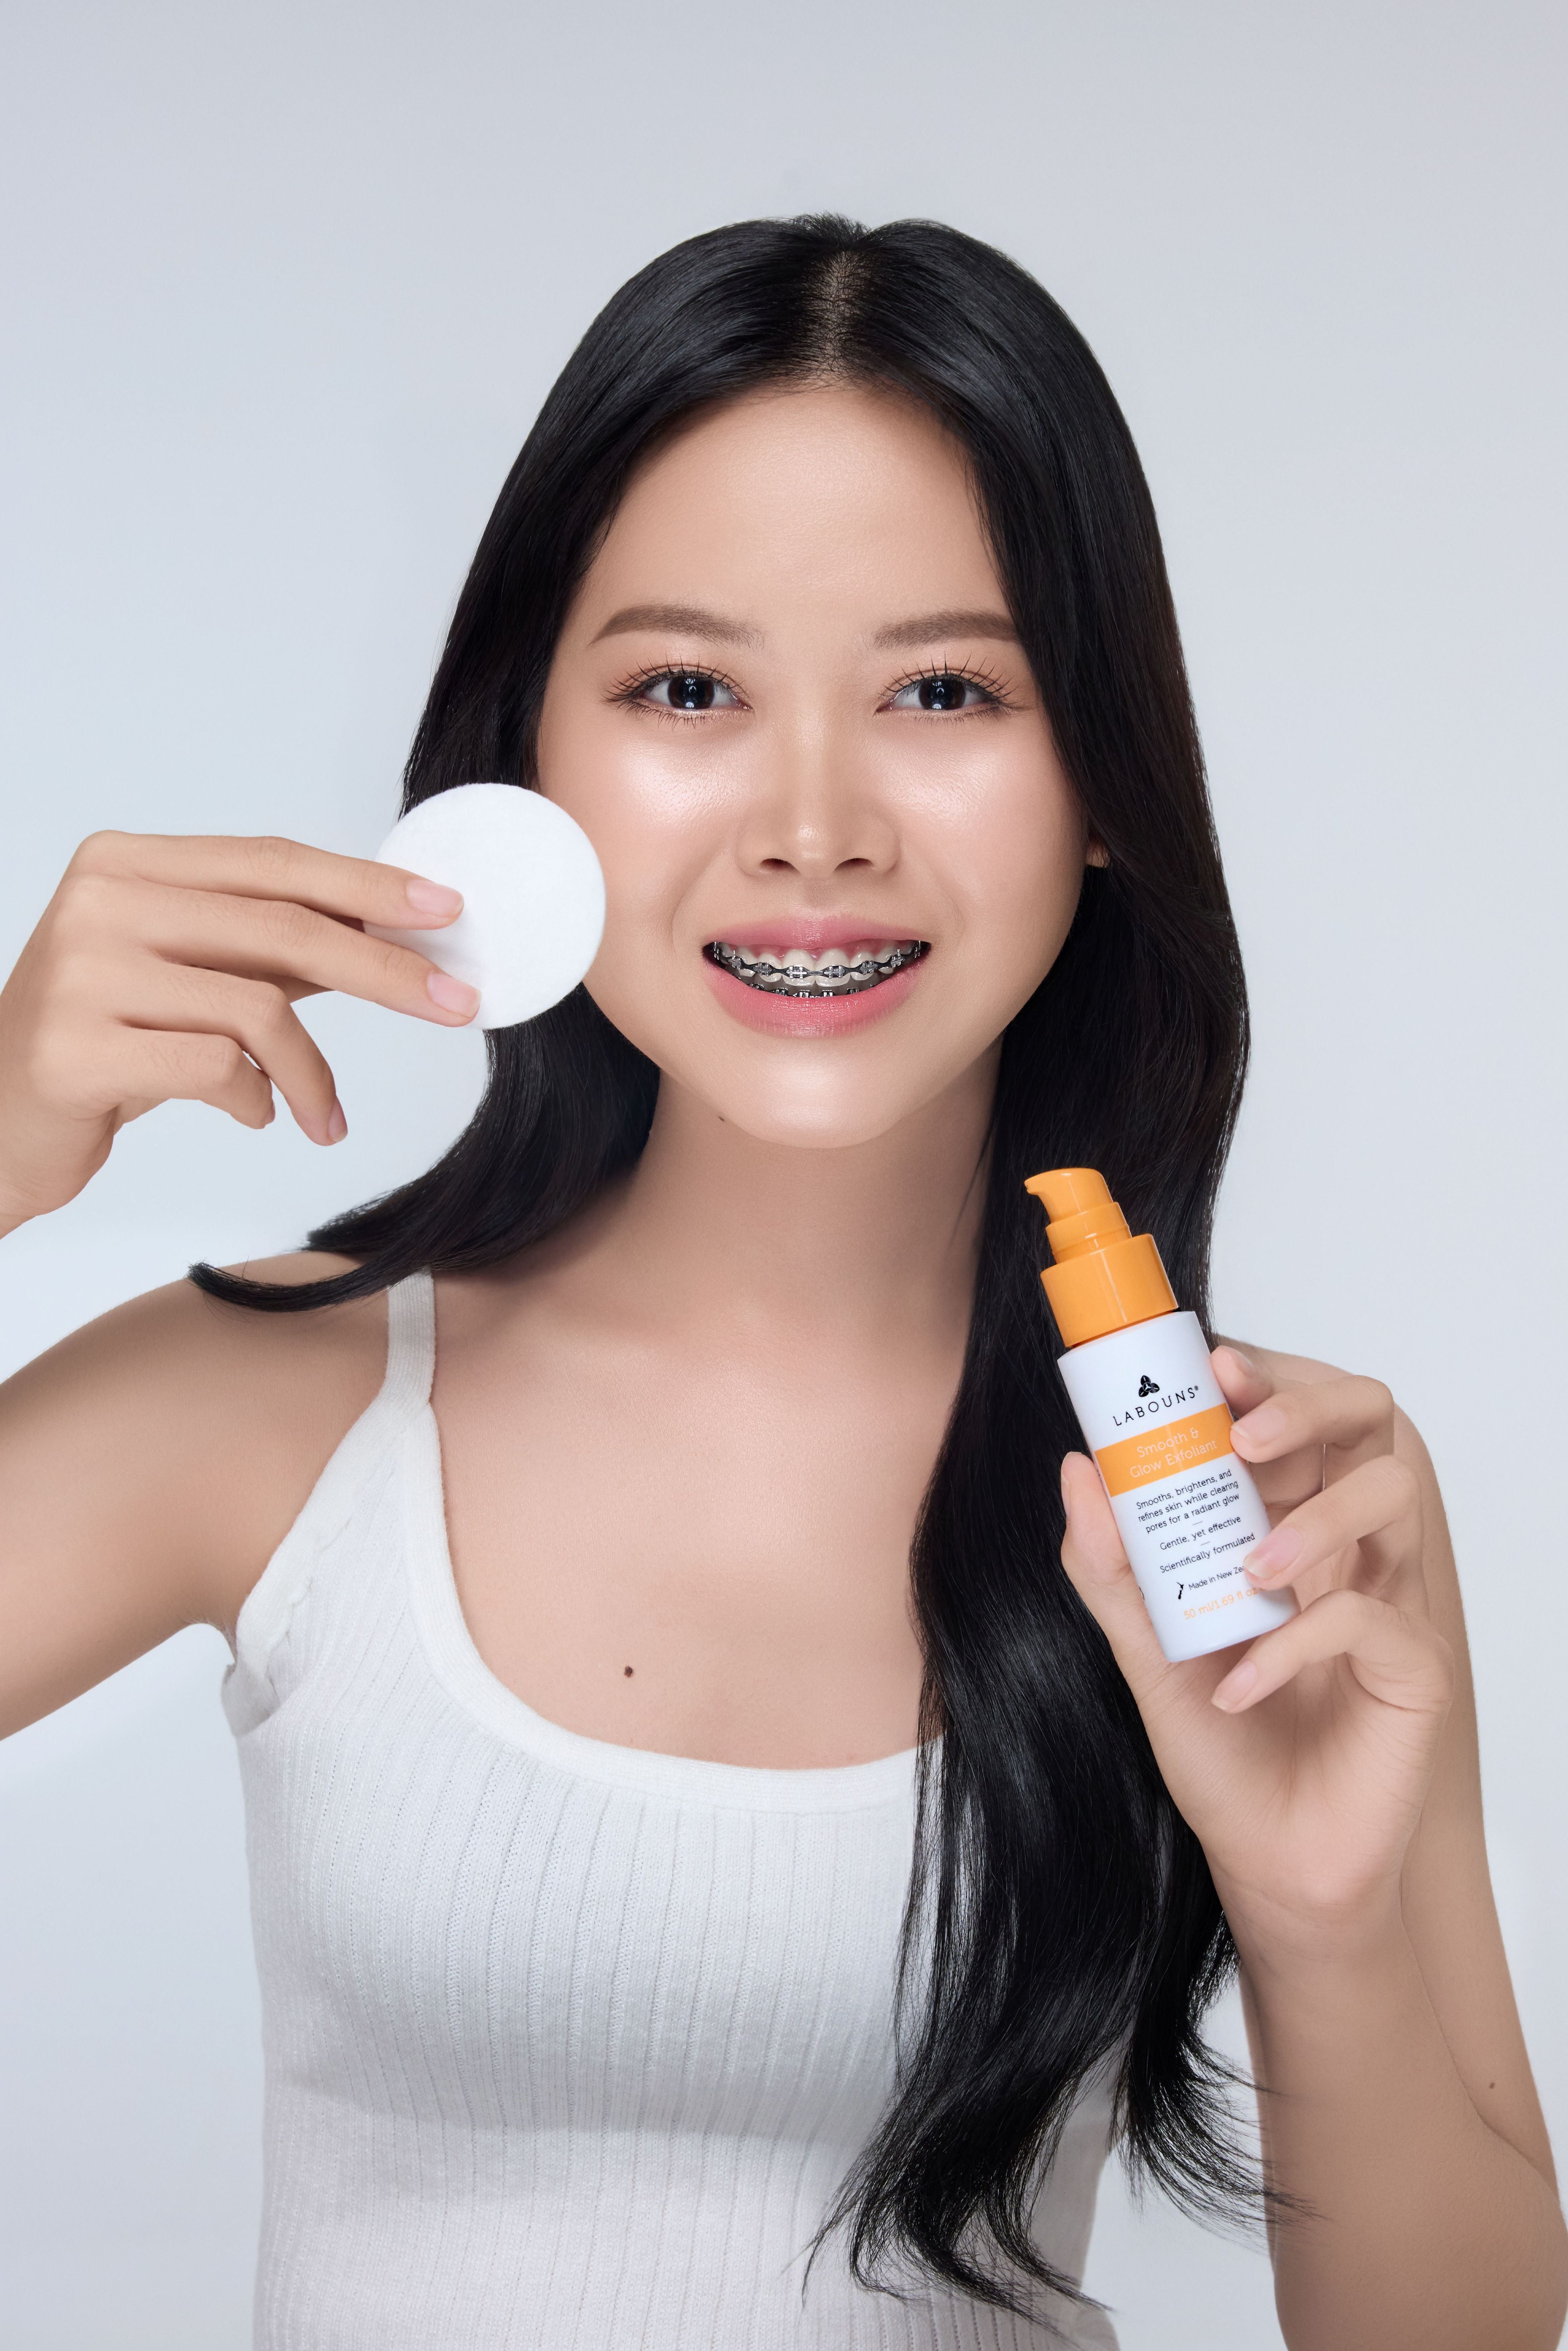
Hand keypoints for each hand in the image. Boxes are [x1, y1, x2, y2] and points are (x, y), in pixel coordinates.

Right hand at [0, 829, 474, 1232]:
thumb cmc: (107, 1044)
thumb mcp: (189, 977)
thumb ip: (269, 946)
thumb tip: (389, 928)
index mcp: (125, 864)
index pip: (272, 864)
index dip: (366, 887)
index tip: (446, 910)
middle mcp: (99, 902)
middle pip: (281, 927)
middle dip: (384, 969)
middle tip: (455, 1003)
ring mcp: (81, 973)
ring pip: (256, 1007)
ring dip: (314, 1073)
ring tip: (323, 1116)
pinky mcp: (77, 1049)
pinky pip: (216, 1068)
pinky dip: (257, 1099)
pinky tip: (256, 1117)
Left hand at [1059, 1348, 1453, 1959]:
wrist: (1265, 1859)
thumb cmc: (1219, 1748)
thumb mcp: (1141, 1648)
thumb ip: (1109, 1565)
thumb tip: (1077, 1470)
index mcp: (1285, 1523)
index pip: (1297, 1416)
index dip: (1267, 1378)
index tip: (1214, 1366)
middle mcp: (1346, 1547)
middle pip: (1370, 1424)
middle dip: (1309, 1405)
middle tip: (1243, 1433)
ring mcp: (1391, 1599)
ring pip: (1390, 1497)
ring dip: (1310, 1520)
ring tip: (1245, 1575)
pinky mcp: (1416, 1666)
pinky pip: (1370, 1619)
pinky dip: (1295, 1644)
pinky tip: (1238, 1686)